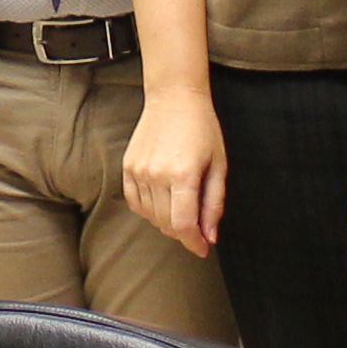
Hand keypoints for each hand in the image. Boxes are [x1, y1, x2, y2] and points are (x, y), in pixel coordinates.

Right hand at [122, 79, 226, 255]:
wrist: (174, 98)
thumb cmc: (203, 130)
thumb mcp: (218, 166)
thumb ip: (214, 204)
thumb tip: (210, 238)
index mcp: (183, 175)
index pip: (183, 225)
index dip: (193, 243)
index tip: (203, 249)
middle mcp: (157, 175)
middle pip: (166, 224)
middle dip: (184, 233)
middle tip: (197, 227)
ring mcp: (138, 171)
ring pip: (151, 216)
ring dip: (167, 221)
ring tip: (181, 208)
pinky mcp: (127, 167)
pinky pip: (135, 202)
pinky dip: (149, 210)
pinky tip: (162, 201)